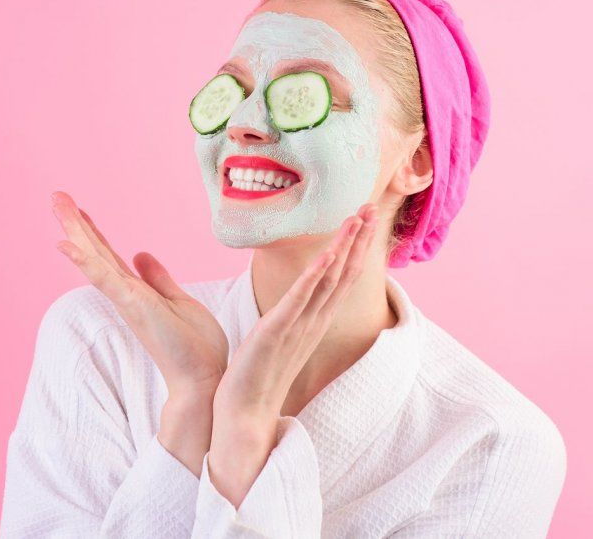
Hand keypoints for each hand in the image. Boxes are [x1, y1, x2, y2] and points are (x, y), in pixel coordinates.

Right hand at [50, 191, 228, 399]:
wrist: (204, 378)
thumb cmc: (195, 347)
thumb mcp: (179, 301)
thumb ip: (159, 279)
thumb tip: (140, 254)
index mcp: (136, 291)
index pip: (108, 255)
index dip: (92, 231)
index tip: (77, 209)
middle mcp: (125, 294)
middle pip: (94, 251)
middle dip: (75, 223)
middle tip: (56, 196)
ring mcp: (126, 300)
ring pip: (94, 258)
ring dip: (74, 231)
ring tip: (57, 204)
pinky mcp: (133, 306)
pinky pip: (104, 279)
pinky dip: (84, 261)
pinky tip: (65, 244)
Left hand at [208, 203, 377, 506]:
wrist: (245, 412)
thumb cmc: (259, 374)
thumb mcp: (281, 336)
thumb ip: (294, 316)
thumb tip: (299, 297)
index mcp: (314, 320)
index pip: (341, 277)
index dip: (355, 247)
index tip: (364, 218)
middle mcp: (313, 321)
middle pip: (344, 273)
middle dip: (359, 239)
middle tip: (372, 206)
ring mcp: (298, 326)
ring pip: (329, 281)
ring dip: (344, 248)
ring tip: (358, 219)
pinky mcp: (277, 332)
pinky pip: (300, 300)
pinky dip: (314, 276)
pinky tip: (326, 255)